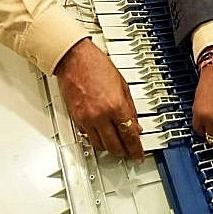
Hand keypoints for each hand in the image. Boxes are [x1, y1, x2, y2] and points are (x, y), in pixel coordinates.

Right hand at [54, 38, 143, 162]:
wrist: (74, 58)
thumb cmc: (96, 65)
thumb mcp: (123, 85)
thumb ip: (130, 108)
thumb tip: (135, 125)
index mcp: (115, 105)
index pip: (129, 135)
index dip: (136, 149)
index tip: (138, 155)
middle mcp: (100, 115)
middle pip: (114, 145)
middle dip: (123, 152)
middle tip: (129, 152)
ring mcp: (86, 118)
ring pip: (99, 145)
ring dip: (109, 147)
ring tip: (115, 145)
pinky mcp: (75, 118)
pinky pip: (87, 136)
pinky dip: (95, 139)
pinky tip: (101, 135)